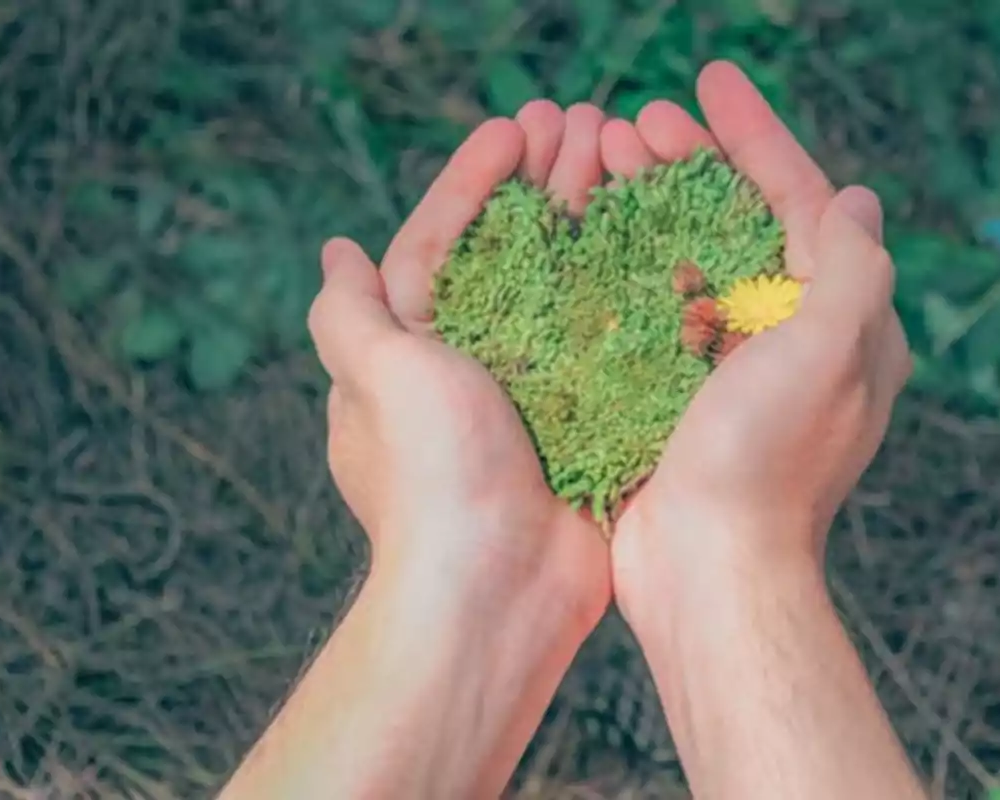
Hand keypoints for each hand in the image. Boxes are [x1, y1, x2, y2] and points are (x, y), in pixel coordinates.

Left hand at [310, 103, 610, 623]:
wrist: (498, 591)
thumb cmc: (432, 477)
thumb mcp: (378, 378)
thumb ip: (351, 313)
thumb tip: (337, 253)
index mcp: (412, 353)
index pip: (440, 243)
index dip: (475, 181)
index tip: (517, 128)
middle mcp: (471, 371)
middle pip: (510, 256)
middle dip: (543, 189)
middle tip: (587, 128)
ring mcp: (533, 398)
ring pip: (566, 291)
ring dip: (591, 225)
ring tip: (626, 164)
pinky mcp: (587, 423)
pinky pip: (609, 344)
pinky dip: (630, 294)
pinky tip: (662, 247)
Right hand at [604, 61, 911, 615]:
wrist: (707, 571)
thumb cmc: (767, 463)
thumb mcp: (829, 353)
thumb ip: (851, 269)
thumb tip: (857, 200)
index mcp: (843, 325)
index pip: (803, 203)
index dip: (757, 136)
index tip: (709, 80)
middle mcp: (793, 340)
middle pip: (741, 225)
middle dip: (691, 165)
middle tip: (632, 124)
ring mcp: (733, 369)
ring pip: (692, 262)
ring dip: (649, 207)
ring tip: (599, 161)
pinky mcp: (680, 395)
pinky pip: (657, 311)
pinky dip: (627, 267)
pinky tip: (588, 237)